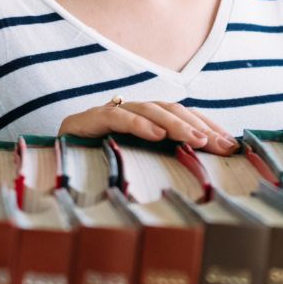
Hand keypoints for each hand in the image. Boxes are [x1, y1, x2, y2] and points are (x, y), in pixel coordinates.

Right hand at [56, 99, 239, 155]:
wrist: (50, 161)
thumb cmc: (97, 165)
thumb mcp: (137, 165)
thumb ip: (164, 162)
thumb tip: (206, 174)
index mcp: (147, 120)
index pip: (184, 116)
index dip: (208, 127)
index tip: (232, 145)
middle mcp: (132, 111)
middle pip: (172, 110)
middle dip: (200, 126)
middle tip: (221, 145)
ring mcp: (112, 111)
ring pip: (150, 110)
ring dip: (176, 125)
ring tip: (197, 140)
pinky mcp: (90, 119)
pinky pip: (117, 116)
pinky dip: (138, 124)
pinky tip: (156, 135)